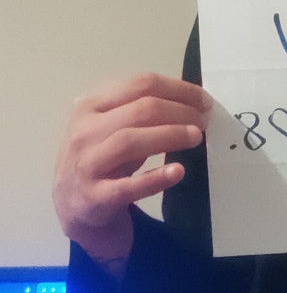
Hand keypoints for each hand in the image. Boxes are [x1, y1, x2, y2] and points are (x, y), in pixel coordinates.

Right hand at [53, 73, 211, 265]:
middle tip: (203, 122)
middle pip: (140, 110)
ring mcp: (87, 164)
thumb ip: (141, 112)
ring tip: (196, 137)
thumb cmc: (103, 160)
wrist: (74, 207)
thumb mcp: (113, 128)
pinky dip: (155, 178)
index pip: (140, 85)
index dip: (178, 89)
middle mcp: (84, 131)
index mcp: (91, 106)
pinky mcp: (95, 197)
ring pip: (130, 140)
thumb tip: (192, 100)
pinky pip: (128, 186)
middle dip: (179, 112)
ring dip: (169, 135)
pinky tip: (178, 172)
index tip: (204, 101)